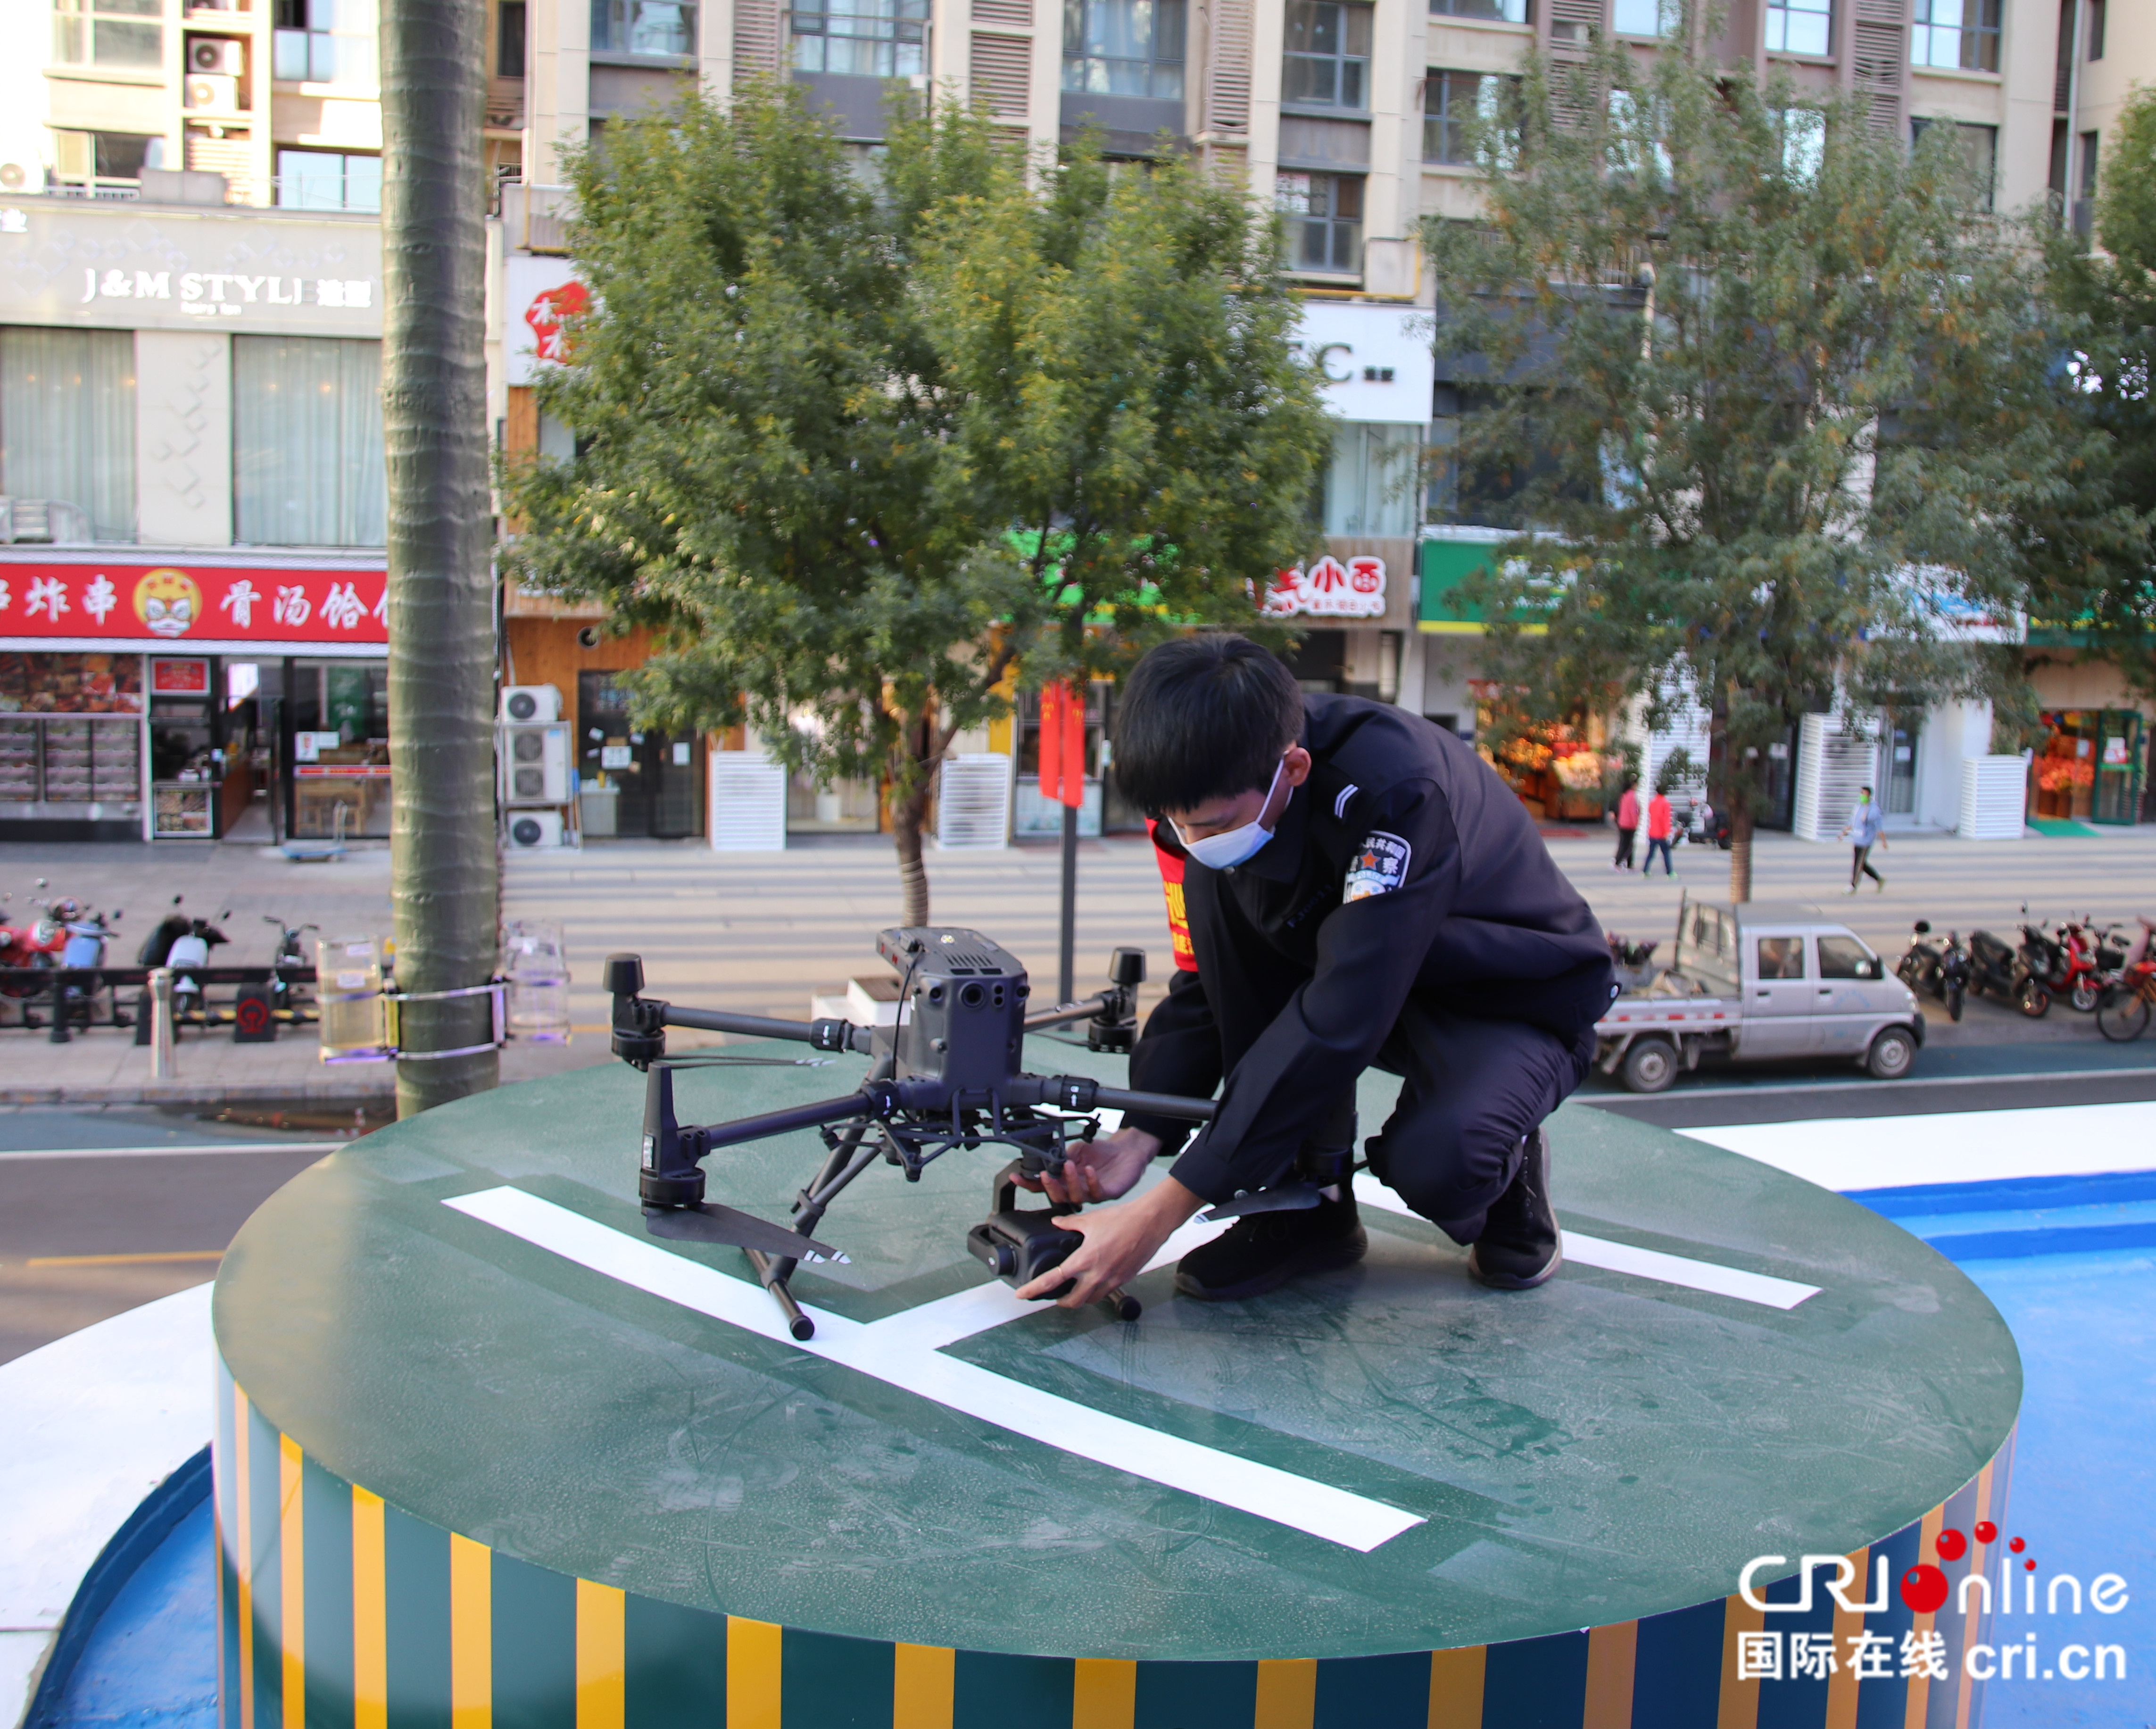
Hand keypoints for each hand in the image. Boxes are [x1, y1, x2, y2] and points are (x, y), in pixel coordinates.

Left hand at [1014, 1176, 1203, 1307]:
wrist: (1151, 1222)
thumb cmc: (1123, 1219)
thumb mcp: (1090, 1219)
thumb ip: (1070, 1224)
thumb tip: (1057, 1223)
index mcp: (1083, 1260)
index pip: (1052, 1281)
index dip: (1034, 1290)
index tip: (1023, 1295)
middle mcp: (1096, 1275)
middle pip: (1072, 1302)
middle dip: (1061, 1302)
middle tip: (1055, 1296)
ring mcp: (1111, 1280)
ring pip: (1090, 1300)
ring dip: (1080, 1298)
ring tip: (1075, 1289)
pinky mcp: (1124, 1280)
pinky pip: (1106, 1292)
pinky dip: (1096, 1290)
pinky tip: (1095, 1279)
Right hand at [1019, 1125, 1161, 1203]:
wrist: (1125, 1151)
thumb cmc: (1099, 1153)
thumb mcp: (1074, 1151)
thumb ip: (1059, 1157)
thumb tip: (1042, 1160)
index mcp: (1065, 1182)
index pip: (1044, 1186)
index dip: (1029, 1183)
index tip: (1017, 1176)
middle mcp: (1076, 1191)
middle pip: (1057, 1197)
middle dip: (1050, 1186)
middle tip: (1046, 1175)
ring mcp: (1092, 1194)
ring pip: (1075, 1196)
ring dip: (1070, 1182)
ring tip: (1068, 1166)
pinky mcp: (1107, 1193)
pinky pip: (1096, 1192)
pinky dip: (1091, 1181)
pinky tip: (1088, 1170)